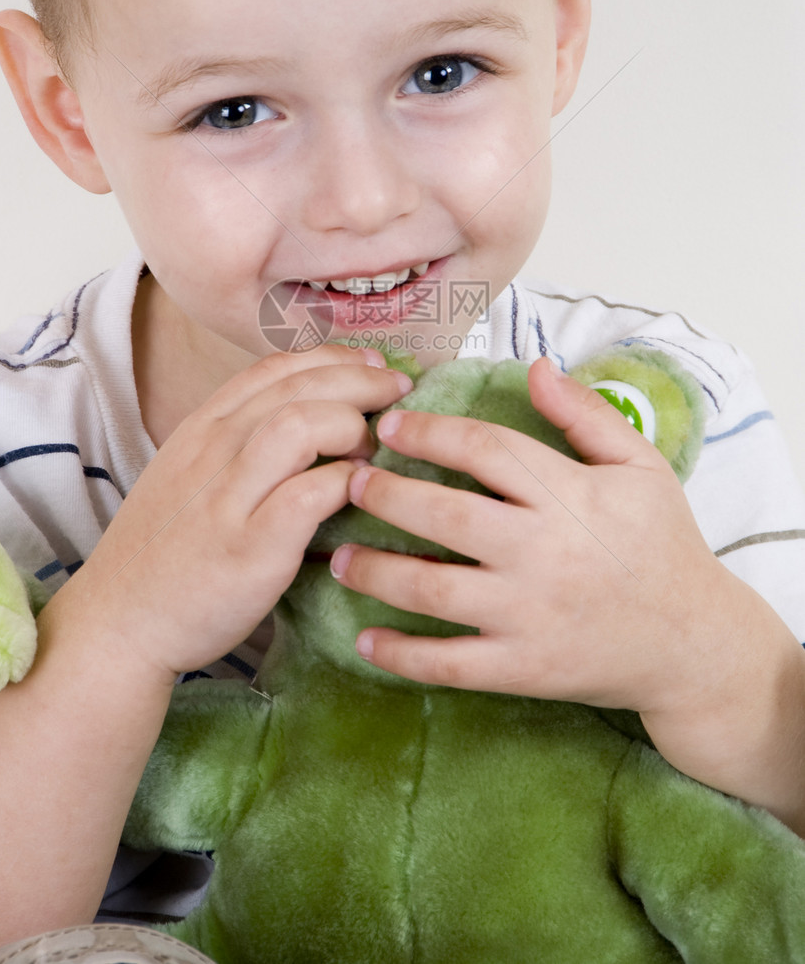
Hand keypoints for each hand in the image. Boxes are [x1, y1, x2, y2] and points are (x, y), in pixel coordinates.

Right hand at [51, 344, 412, 681]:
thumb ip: (238, 444)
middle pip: (299, 386)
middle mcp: (213, 451)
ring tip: (374, 448)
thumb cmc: (165, 552)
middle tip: (399, 395)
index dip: (332, 358)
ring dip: (351, 426)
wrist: (118, 622)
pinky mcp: (249, 548)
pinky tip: (360, 492)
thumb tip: (308, 418)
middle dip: (361, 380)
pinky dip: (343, 484)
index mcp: (201, 429)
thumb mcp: (188, 476)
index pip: (274, 367)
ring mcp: (228, 498)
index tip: (372, 368)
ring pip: (301, 425)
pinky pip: (308, 495)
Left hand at [329, 357, 736, 712]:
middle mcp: (542, 552)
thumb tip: (535, 366)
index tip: (391, 424)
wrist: (695, 644)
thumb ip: (586, 414)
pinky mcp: (522, 668)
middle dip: (387, 494)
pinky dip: (401, 654)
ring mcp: (528, 614)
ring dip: (377, 572)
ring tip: (339, 556)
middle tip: (351, 481)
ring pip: (433, 590)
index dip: (431, 432)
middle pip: (445, 515)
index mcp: (568, 495)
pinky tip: (365, 639)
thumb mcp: (640, 466)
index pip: (485, 450)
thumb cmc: (663, 544)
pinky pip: (449, 663)